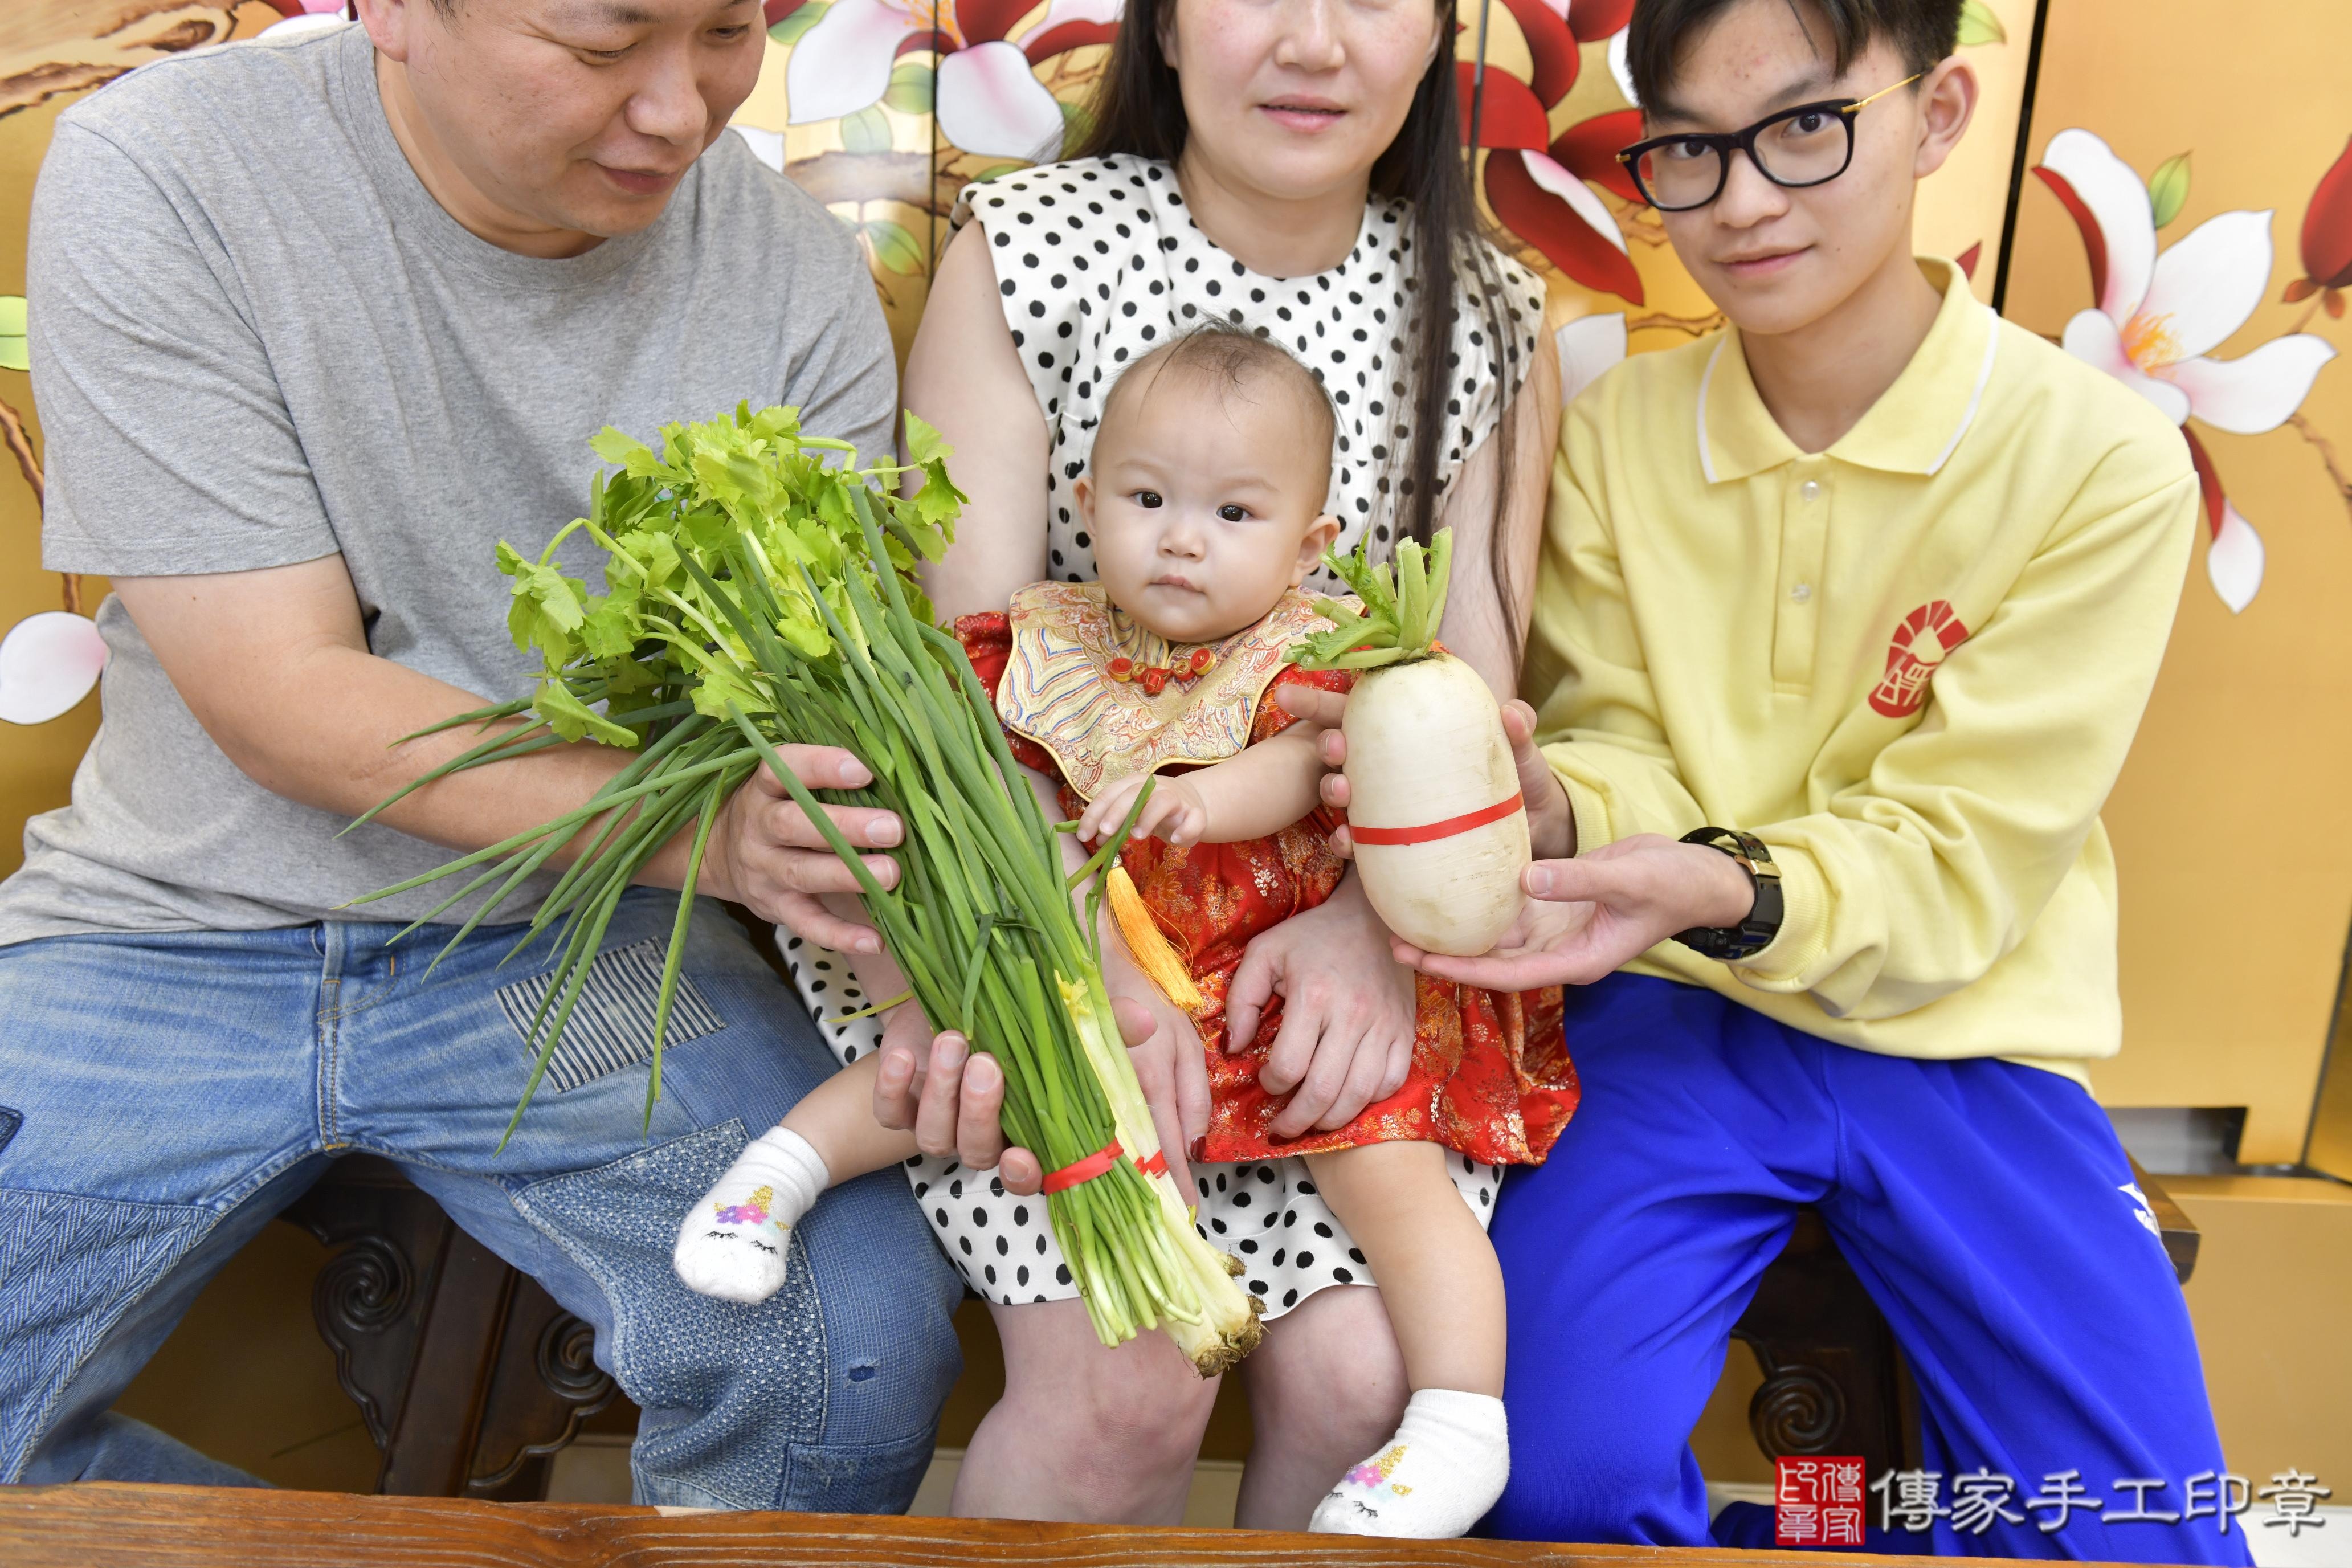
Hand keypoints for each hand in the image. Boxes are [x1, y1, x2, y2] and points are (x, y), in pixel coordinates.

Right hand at [698, 749, 901, 952]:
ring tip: (892, 874)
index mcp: (764, 787)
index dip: (821, 767)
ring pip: (802, 872)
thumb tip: (896, 767)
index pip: (784, 770)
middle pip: (794, 824)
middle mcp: (758, 827)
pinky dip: (839, 935)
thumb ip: (826, 778)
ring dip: (848, 875)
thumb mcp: (786, 784)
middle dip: (845, 826)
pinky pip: (806, 924)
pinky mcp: (774, 908)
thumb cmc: (777, 807)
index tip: (863, 770)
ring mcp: (764, 871)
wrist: (719, 854)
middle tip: (892, 828)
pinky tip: (874, 941)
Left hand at [871, 990, 1168, 1195]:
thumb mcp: (1063, 1018)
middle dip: (980, 1112)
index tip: (1020, 1156)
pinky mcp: (901, 1100)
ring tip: (953, 1041)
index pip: (1026, 1173)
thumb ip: (1102, 1025)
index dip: (1023, 1174)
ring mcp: (939, 1120)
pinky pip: (889, 1114)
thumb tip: (1146, 1021)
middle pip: (977, 1150)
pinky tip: (902, 1056)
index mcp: (1024, 1129)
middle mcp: (980, 1134)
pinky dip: (891, 1088)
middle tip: (986, 1064)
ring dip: (942, 1093)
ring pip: (935, 1136)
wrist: (952, 998)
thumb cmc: (1018, 1017)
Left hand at [1077, 771, 1210, 847]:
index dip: (1094, 814)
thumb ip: (1114, 825)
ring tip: (1137, 835)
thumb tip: (1095, 840)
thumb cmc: (1154, 810)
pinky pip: (1193, 819)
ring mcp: (1177, 798)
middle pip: (1134, 793)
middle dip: (1117, 812)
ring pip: (1163, 801)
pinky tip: (1175, 839)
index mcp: (1133, 784)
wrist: (1192, 805)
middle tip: (1104, 832)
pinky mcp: (1195, 813)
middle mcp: (1154, 786)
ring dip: (1149, 817)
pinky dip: (1185, 829)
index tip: (1083, 835)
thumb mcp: (1132, 814)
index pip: (1110, 794)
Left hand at [1226, 873, 1417, 1138]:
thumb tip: (1234, 1048)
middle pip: (1325, 1091)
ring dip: (1331, 1120)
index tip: (1265, 1081)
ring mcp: (1384, 1026)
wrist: (1372, 917)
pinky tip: (1347, 1099)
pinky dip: (1368, 1101)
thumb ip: (1240, 999)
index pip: (1289, 1065)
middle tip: (1281, 1127)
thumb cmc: (1312, 936)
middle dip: (1297, 1120)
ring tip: (1311, 1122)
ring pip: (1360, 1095)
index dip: (1271, 1085)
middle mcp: (1353, 1015)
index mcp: (1313, 995)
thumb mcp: (1264, 952)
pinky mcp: (1405, 1031)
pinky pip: (1391, 1082)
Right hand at [1274, 686, 1574, 859]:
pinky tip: (1347, 842)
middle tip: (1333, 747)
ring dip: (1333, 790)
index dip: (1320, 700)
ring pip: (1344, 793)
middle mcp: (1391, 766)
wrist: (1533, 831)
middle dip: (1325, 744)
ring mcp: (1390, 805)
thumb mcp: (1522, 754)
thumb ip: (1518, 732)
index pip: (1359, 708)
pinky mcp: (1396, 842)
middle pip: (1342, 748)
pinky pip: (1362, 842)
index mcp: (1411, 731)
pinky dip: (1349, 843)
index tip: (1286, 695)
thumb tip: (1513, 712)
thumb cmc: (1521, 778)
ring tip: (1342, 791)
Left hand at [1391, 833, 1756, 989]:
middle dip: (1443, 954)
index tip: (1419, 961)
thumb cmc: (1673, 884)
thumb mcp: (1631, 880)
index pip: (1506, 973)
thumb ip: (1580, 881)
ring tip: (1406, 915)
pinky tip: (1446, 884)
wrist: (1699, 875)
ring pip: (1494, 933)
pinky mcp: (1554, 899)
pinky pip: (1508, 903)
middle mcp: (1556, 947)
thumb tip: (1526, 880)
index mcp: (1574, 959)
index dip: (1461, 970)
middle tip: (1391, 940)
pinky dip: (1478, 897)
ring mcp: (1554, 925)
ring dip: (1454, 928)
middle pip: (1490, 958)